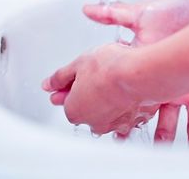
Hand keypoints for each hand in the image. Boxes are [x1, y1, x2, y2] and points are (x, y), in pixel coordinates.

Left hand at [42, 43, 158, 135]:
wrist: (139, 73)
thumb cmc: (109, 68)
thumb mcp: (78, 64)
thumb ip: (61, 76)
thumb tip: (49, 84)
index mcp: (74, 111)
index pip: (68, 100)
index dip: (73, 85)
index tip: (80, 75)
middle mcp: (93, 123)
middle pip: (88, 108)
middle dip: (92, 93)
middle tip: (100, 73)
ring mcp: (116, 124)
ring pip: (109, 112)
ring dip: (111, 99)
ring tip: (117, 77)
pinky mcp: (136, 120)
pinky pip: (129, 113)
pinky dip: (128, 104)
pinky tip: (131, 89)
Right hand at [84, 0, 188, 141]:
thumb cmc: (177, 8)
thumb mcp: (141, 12)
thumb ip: (114, 13)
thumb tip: (89, 9)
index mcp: (141, 59)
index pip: (120, 82)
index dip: (108, 98)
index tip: (97, 114)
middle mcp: (158, 76)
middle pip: (141, 106)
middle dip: (130, 124)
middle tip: (120, 138)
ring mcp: (177, 85)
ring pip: (166, 118)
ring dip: (160, 136)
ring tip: (153, 149)